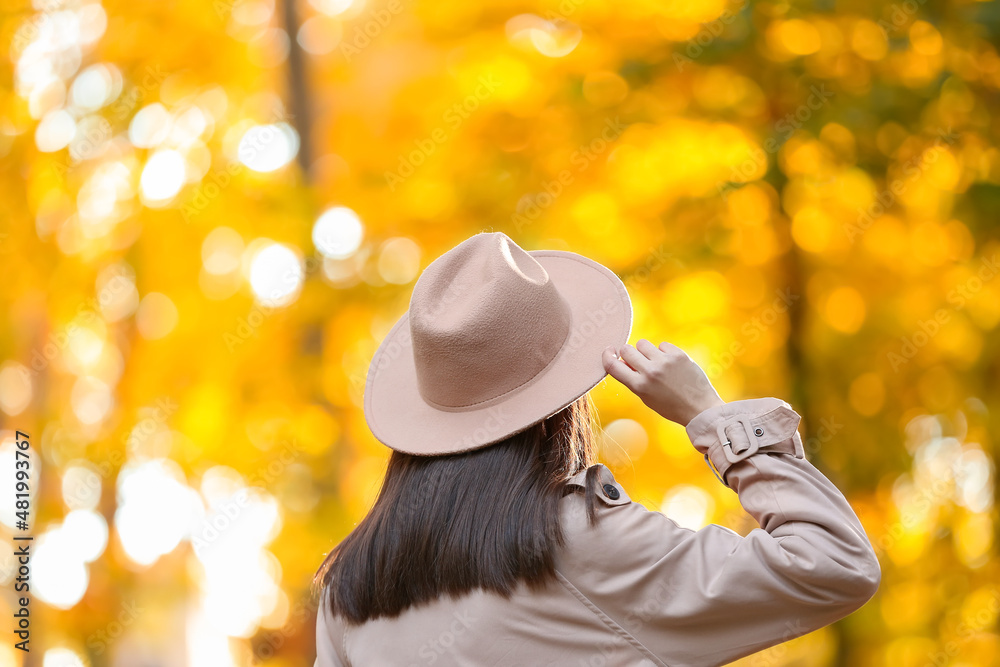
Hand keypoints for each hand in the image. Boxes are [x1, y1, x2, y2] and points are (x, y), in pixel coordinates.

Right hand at [602, 339, 724, 426]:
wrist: (699, 408)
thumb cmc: (670, 406)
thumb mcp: (646, 397)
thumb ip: (632, 379)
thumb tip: (621, 360)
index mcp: (639, 386)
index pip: (613, 365)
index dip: (607, 356)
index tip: (609, 351)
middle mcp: (650, 372)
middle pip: (626, 350)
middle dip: (628, 353)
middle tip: (636, 360)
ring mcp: (664, 362)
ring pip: (642, 343)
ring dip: (645, 351)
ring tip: (655, 362)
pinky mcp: (678, 355)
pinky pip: (661, 345)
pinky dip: (663, 352)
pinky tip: (670, 363)